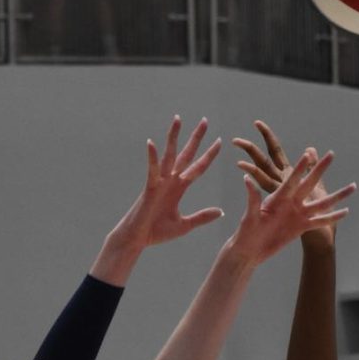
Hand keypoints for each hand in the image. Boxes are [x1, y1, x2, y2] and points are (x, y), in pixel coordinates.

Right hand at [111, 115, 223, 251]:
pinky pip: (152, 170)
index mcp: (179, 188)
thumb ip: (202, 217)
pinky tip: (151, 143)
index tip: (219, 141)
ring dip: (173, 137)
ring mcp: (159, 182)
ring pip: (168, 155)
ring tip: (178, 119)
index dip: (208, 155)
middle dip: (195, 138)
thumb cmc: (157, 232)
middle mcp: (170, 180)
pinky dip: (151, 157)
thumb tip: (221, 212)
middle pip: (186, 154)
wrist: (138, 239)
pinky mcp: (149, 188)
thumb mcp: (184, 225)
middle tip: (205, 120)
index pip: (197, 167)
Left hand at [233, 120, 346, 247]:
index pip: (291, 180)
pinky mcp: (302, 227)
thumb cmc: (246, 232)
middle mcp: (291, 202)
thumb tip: (246, 178)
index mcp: (278, 197)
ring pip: (322, 203)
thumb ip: (253, 198)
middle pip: (309, 183)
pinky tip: (346, 211)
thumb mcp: (249, 216)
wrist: (251, 250)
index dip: (300, 168)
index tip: (308, 154)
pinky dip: (333, 217)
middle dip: (320, 169)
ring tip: (353, 186)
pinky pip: (321, 220)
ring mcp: (299, 214)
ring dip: (337, 195)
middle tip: (332, 154)